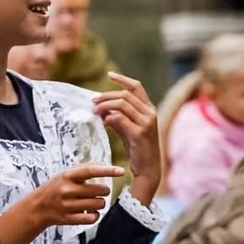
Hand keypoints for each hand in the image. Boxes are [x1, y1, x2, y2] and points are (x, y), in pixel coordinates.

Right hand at [31, 164, 124, 226]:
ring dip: (99, 203)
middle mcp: (68, 190)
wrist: (38, 207)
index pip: (90, 171)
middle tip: (96, 192)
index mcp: (67, 176)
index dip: (107, 170)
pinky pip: (93, 218)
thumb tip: (103, 164)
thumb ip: (82, 169)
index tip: (120, 171)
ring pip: (99, 204)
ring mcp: (68, 205)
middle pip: (101, 190)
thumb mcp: (64, 175)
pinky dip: (95, 215)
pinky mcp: (70, 219)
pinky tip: (89, 212)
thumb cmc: (55, 188)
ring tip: (90, 202)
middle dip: (103, 191)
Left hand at [93, 72, 160, 195]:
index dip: (123, 79)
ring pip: (122, 104)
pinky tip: (104, 123)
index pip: (137, 87)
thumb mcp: (127, 128)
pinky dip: (109, 118)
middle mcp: (150, 113)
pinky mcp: (140, 134)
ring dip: (105, 105)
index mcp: (149, 109)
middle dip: (106, 95)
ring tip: (95, 111)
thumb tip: (100, 108)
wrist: (147, 168)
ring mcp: (146, 123)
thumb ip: (117, 116)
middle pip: (125, 94)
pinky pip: (120, 118)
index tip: (109, 74)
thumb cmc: (137, 147)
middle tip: (93, 101)